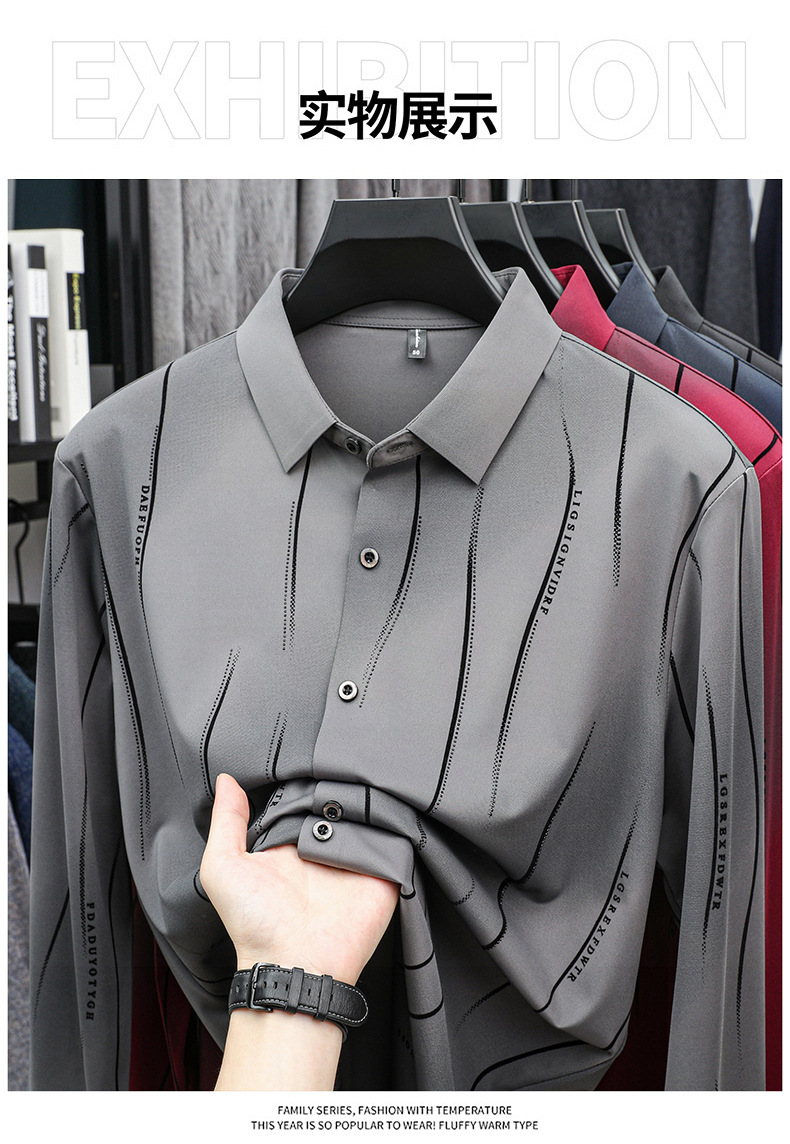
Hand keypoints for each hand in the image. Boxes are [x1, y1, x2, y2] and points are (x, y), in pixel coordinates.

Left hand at [200, 772, 399, 982]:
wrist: (296, 964)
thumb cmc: (254, 924)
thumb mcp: (224, 867)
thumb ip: (226, 822)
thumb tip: (227, 780)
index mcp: (290, 841)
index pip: (303, 796)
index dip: (304, 776)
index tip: (308, 754)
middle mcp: (323, 847)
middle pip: (339, 799)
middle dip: (339, 779)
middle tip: (339, 761)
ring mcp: (355, 859)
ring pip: (369, 813)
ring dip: (368, 795)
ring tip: (363, 777)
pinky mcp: (383, 873)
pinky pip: (396, 839)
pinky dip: (394, 822)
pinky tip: (383, 805)